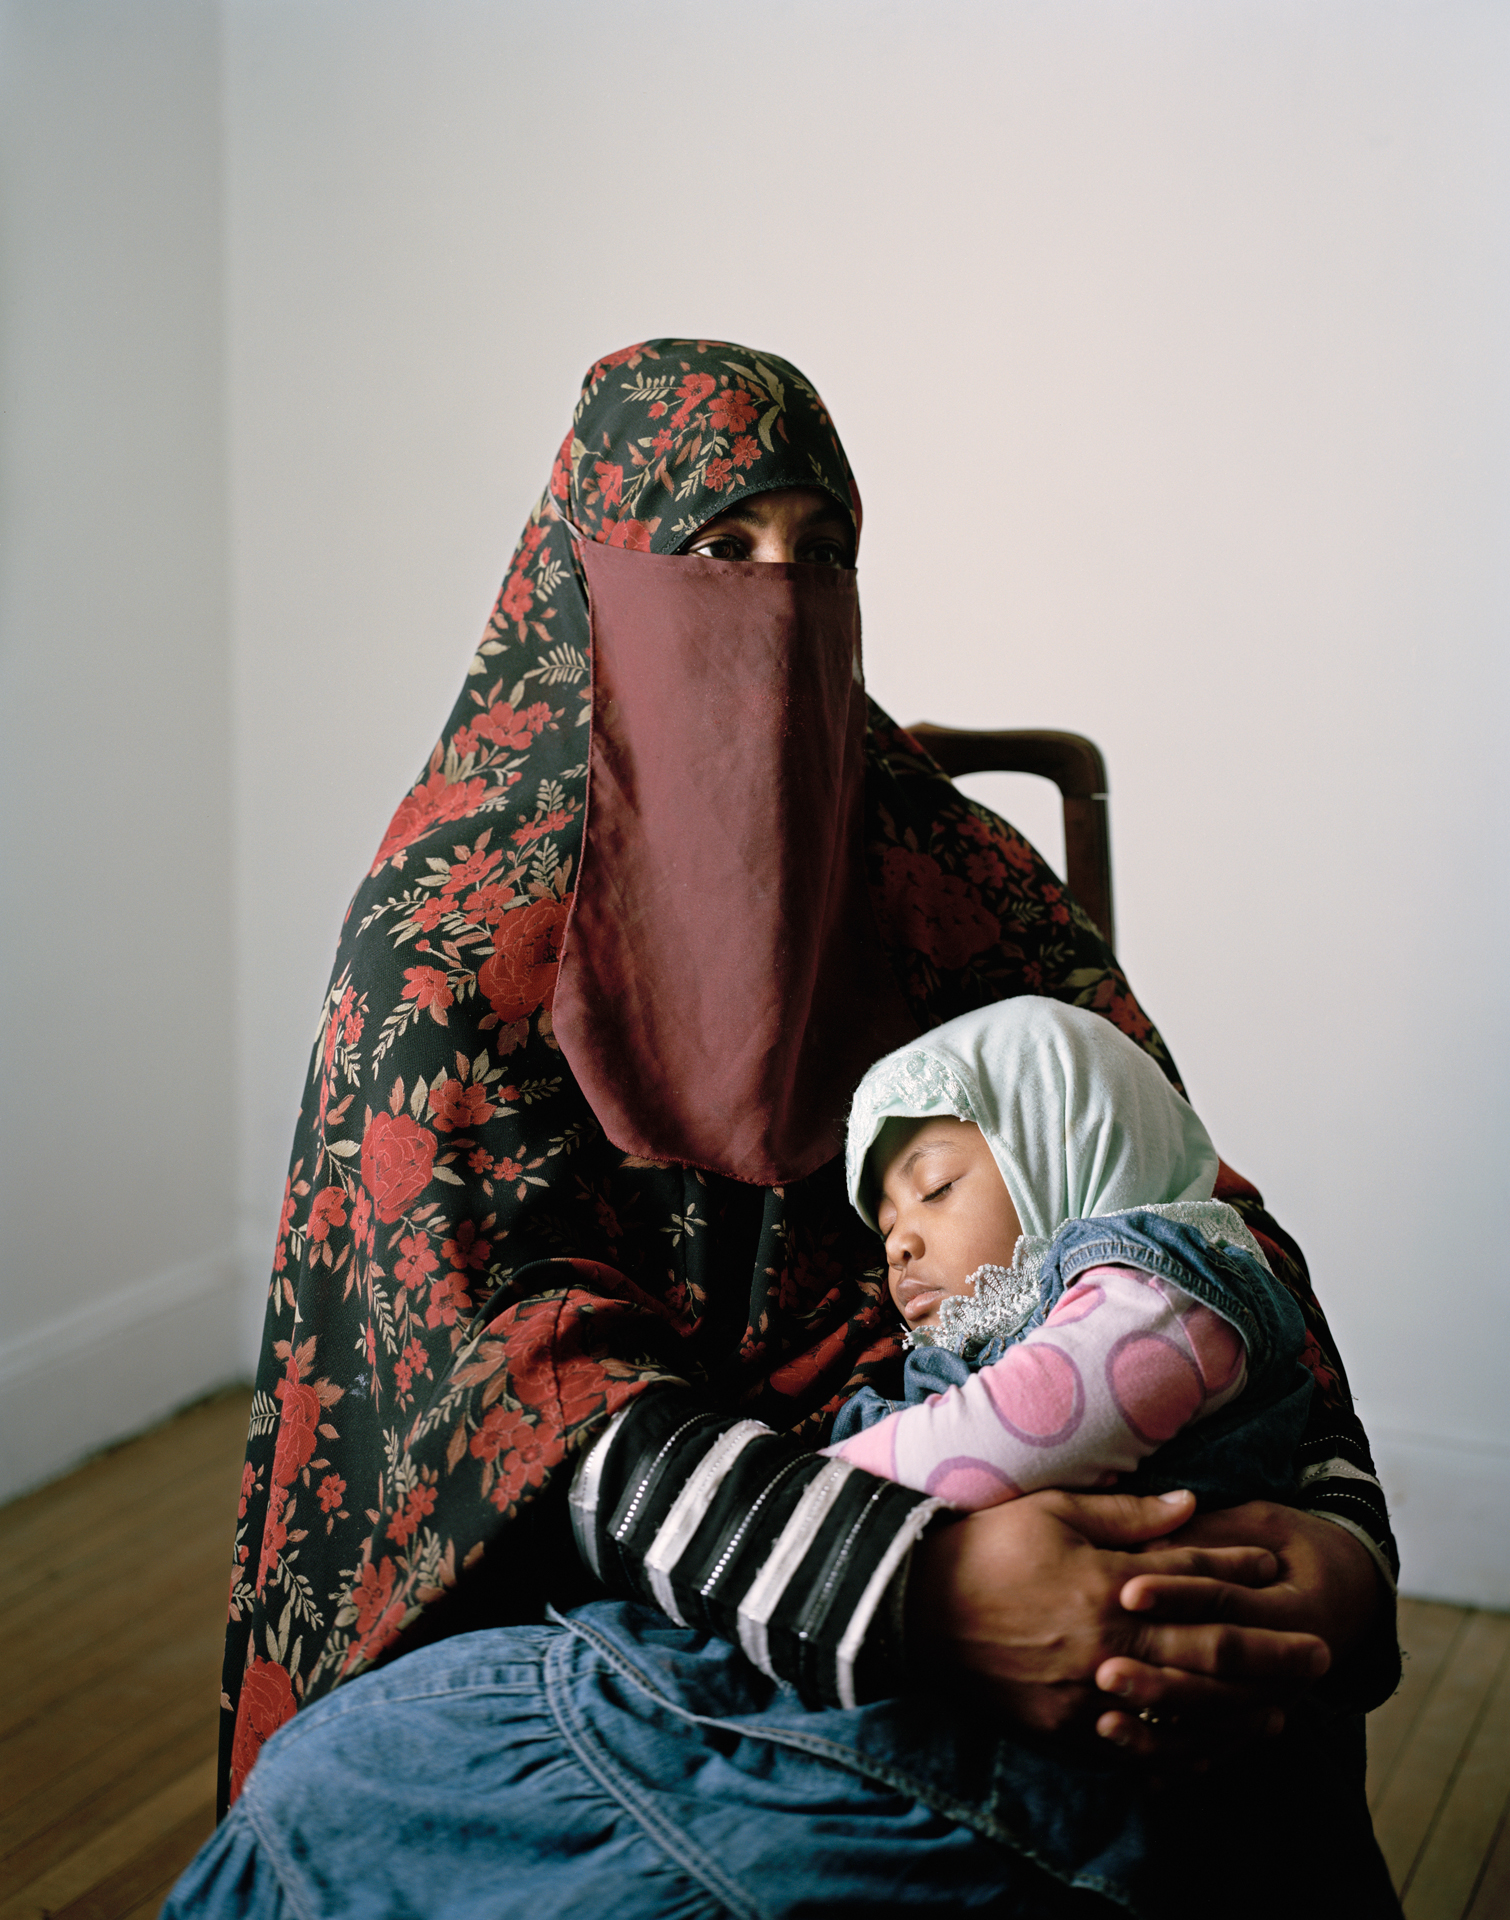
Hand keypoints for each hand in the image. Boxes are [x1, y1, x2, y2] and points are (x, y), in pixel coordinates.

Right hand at [908, 1487, 1323, 1736]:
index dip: (1240, 1575)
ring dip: (1240, 1713)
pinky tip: (1211, 1753)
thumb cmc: (984, 1547)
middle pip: (1206, 1653)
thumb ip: (1129, 1517)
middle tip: (1322, 1657)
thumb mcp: (1053, 1510)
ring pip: (1182, 1712)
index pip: (1191, 1579)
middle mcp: (1105, 1642)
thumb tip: (1193, 1506)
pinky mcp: (1063, 1729)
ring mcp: (1086, 1693)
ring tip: (1283, 1713)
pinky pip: (1135, 1750)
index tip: (1280, 1571)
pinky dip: (1179, 1754)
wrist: (911, 1606)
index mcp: (1104, 1582)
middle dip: (1270, 1656)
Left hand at [1093, 1501, 1380, 1756]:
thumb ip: (1206, 1536)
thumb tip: (1144, 1545)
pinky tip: (1135, 1760)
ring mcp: (1273, 1699)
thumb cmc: (1291, 1543)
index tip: (1126, 1592)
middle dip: (1159, 1676)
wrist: (1354, 1588)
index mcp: (1290, 1605)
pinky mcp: (1253, 1720)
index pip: (1223, 1600)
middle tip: (1105, 1673)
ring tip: (1106, 1723)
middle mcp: (1288, 1664)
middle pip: (1215, 1669)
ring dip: (1159, 1725)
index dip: (1176, 1594)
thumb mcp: (1259, 1522)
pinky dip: (1174, 1758)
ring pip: (1212, 1722)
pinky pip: (1212, 1749)